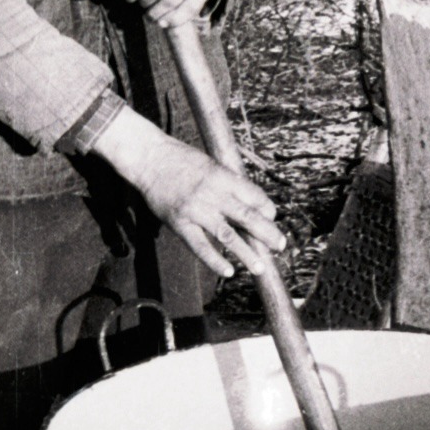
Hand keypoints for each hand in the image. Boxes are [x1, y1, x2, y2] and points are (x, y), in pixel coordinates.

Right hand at [89, 105, 284, 278]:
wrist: (149, 158)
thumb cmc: (182, 160)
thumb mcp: (211, 164)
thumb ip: (228, 183)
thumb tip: (250, 204)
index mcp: (223, 176)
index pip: (254, 196)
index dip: (267, 209)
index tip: (272, 218)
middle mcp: (213, 194)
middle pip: (247, 217)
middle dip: (267, 233)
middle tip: (280, 246)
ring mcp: (196, 210)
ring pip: (227, 235)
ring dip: (246, 253)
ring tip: (259, 267)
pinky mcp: (179, 223)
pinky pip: (200, 246)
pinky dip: (215, 260)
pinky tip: (228, 271)